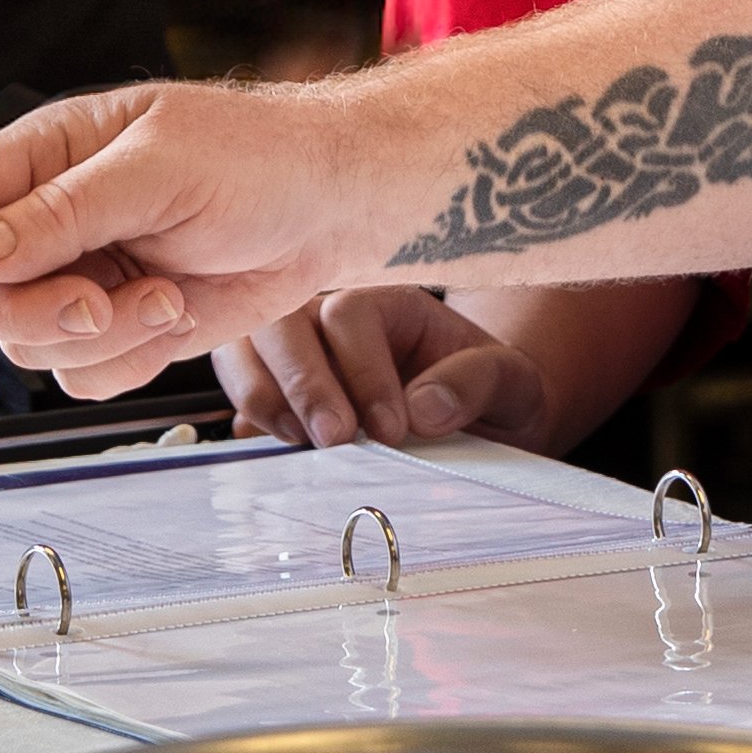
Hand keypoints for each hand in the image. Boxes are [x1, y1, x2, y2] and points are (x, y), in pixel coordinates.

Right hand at [0, 77, 393, 394]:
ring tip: (166, 294)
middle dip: (35, 309)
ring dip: (98, 335)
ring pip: (30, 343)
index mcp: (51, 152)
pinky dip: (128, 358)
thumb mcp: (162, 169)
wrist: (334, 209)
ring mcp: (84, 274)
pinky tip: (177, 313)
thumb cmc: (261, 158)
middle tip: (98, 301)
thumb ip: (66, 211)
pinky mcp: (120, 324)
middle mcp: (54, 217)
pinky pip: (84, 374)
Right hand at [216, 290, 553, 451]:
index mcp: (391, 303)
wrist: (480, 428)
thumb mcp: (513, 381)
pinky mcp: (276, 400)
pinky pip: (238, 395)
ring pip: (243, 347)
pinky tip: (267, 449)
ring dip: (261, 395)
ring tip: (296, 443)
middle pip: (282, 320)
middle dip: (300, 381)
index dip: (364, 371)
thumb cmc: (490, 395)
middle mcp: (332, 320)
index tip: (392, 429)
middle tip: (333, 440)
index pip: (351, 315)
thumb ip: (479, 380)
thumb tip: (423, 408)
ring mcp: (295, 357)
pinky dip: (245, 420)